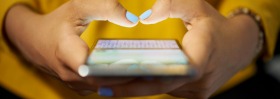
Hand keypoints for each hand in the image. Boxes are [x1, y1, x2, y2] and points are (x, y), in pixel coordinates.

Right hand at [4, 0, 138, 94]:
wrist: (34, 40)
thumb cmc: (58, 22)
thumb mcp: (79, 7)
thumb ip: (106, 8)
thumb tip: (133, 20)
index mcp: (66, 52)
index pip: (94, 67)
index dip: (117, 69)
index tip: (141, 66)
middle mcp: (70, 74)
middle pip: (105, 81)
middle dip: (129, 76)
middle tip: (156, 71)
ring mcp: (74, 84)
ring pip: (105, 87)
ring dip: (126, 81)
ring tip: (150, 74)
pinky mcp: (80, 86)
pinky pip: (102, 87)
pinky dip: (118, 82)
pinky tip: (135, 75)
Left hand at [95, 0, 259, 97]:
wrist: (239, 46)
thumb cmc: (215, 25)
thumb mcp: (196, 7)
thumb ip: (171, 6)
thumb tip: (144, 18)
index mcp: (203, 55)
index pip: (171, 72)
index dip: (141, 79)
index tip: (114, 80)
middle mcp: (201, 79)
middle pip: (159, 86)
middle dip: (128, 87)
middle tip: (99, 85)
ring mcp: (198, 91)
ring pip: (161, 90)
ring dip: (136, 87)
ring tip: (108, 84)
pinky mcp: (195, 94)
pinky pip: (168, 90)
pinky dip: (149, 85)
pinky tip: (130, 81)